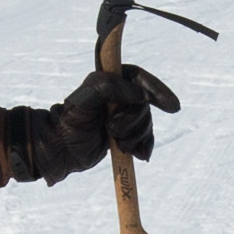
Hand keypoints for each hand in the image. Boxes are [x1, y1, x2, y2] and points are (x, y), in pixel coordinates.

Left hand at [3, 59, 182, 183]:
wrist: (62, 150)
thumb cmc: (69, 122)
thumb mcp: (84, 99)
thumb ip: (109, 88)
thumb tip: (139, 95)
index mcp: (110, 80)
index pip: (139, 78)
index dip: (156, 90)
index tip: (171, 107)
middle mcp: (120, 95)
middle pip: (144, 105)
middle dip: (133, 121)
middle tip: (112, 131)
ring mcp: (124, 115)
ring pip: (146, 123)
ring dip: (135, 136)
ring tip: (116, 144)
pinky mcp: (126, 134)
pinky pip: (147, 139)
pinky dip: (145, 147)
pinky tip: (139, 156)